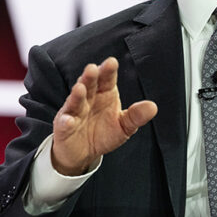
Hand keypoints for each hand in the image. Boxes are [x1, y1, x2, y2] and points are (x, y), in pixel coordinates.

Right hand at [51, 57, 157, 175]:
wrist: (83, 153)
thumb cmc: (103, 133)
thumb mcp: (124, 126)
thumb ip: (136, 116)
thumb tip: (153, 107)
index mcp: (105, 94)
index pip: (107, 79)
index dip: (108, 71)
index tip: (112, 62)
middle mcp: (89, 99)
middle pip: (89, 85)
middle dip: (90, 77)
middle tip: (93, 68)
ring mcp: (74, 111)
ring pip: (75, 101)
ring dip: (77, 94)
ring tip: (80, 88)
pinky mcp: (64, 127)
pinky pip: (64, 123)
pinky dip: (66, 122)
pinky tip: (68, 121)